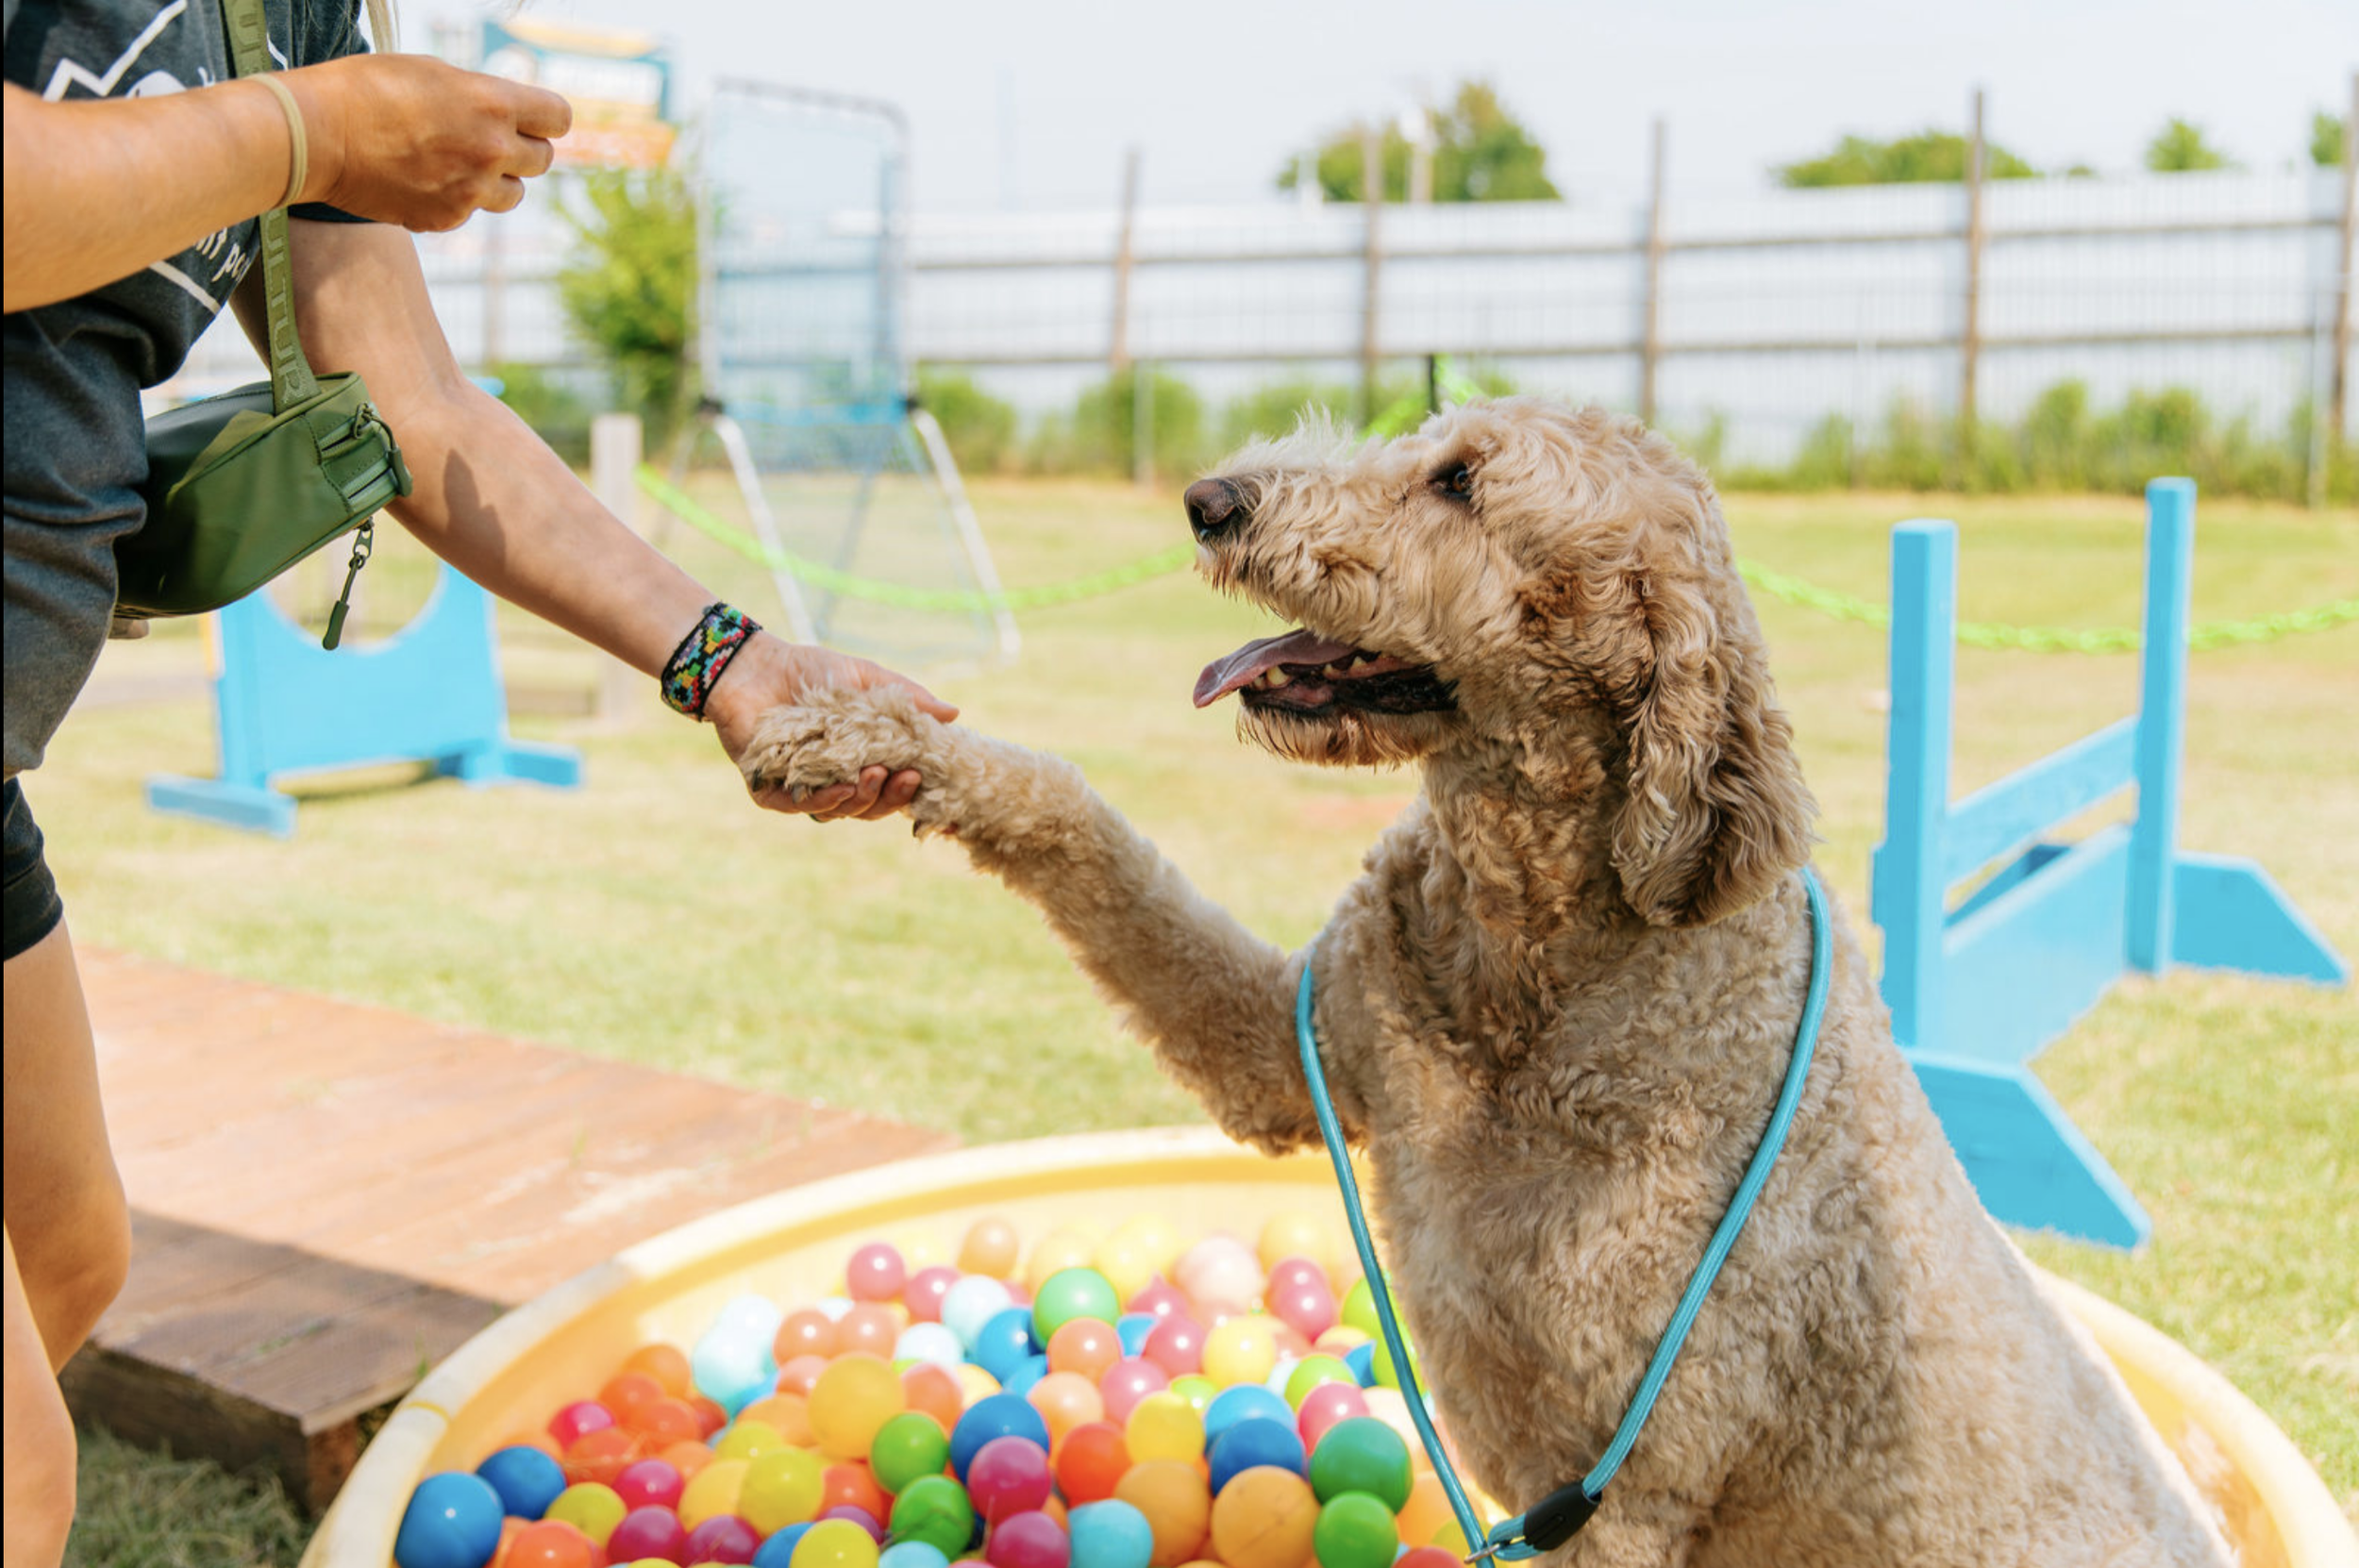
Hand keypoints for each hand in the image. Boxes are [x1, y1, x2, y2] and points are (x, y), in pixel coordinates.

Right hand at [283, 55, 570, 230]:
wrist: (316, 135)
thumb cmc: (367, 90)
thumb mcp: (433, 74)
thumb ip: (480, 96)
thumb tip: (507, 113)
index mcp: (493, 104)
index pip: (558, 117)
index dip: (545, 117)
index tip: (533, 118)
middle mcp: (491, 150)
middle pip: (542, 159)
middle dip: (522, 148)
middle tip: (490, 139)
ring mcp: (471, 190)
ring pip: (514, 193)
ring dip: (497, 180)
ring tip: (459, 162)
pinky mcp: (447, 218)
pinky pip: (471, 211)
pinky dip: (456, 198)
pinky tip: (422, 179)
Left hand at [704, 634, 958, 820]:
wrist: (755, 664)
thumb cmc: (810, 670)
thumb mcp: (867, 679)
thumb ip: (907, 699)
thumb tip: (954, 714)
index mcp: (857, 761)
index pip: (888, 787)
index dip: (908, 789)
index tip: (924, 773)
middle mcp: (831, 780)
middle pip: (867, 807)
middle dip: (890, 798)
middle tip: (906, 778)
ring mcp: (800, 787)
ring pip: (837, 812)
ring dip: (860, 798)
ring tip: (874, 774)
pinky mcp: (767, 790)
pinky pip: (797, 807)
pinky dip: (821, 801)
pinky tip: (839, 787)